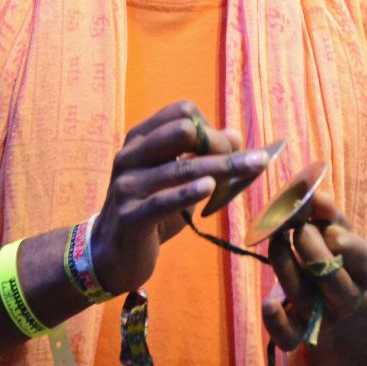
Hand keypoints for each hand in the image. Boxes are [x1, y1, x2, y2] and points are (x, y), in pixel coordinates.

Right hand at [88, 101, 271, 292]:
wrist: (113, 253)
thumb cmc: (151, 211)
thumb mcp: (177, 180)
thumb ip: (202, 157)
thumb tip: (236, 134)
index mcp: (141, 139)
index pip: (181, 112)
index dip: (211, 126)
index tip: (230, 148)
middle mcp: (130, 156)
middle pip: (182, 130)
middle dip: (219, 143)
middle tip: (244, 162)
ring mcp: (127, 186)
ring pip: (181, 167)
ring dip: (224, 166)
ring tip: (253, 167)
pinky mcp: (129, 217)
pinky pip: (163, 201)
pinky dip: (189, 192)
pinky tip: (211, 187)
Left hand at [262, 191, 366, 350]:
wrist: (333, 301)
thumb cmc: (334, 256)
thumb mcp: (338, 231)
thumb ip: (328, 213)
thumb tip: (315, 195)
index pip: (362, 258)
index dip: (343, 242)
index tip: (327, 227)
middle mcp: (349, 297)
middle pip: (331, 277)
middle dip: (310, 247)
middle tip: (298, 228)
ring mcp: (323, 317)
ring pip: (303, 295)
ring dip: (285, 264)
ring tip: (278, 240)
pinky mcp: (299, 332)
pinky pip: (288, 337)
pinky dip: (276, 322)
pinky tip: (269, 303)